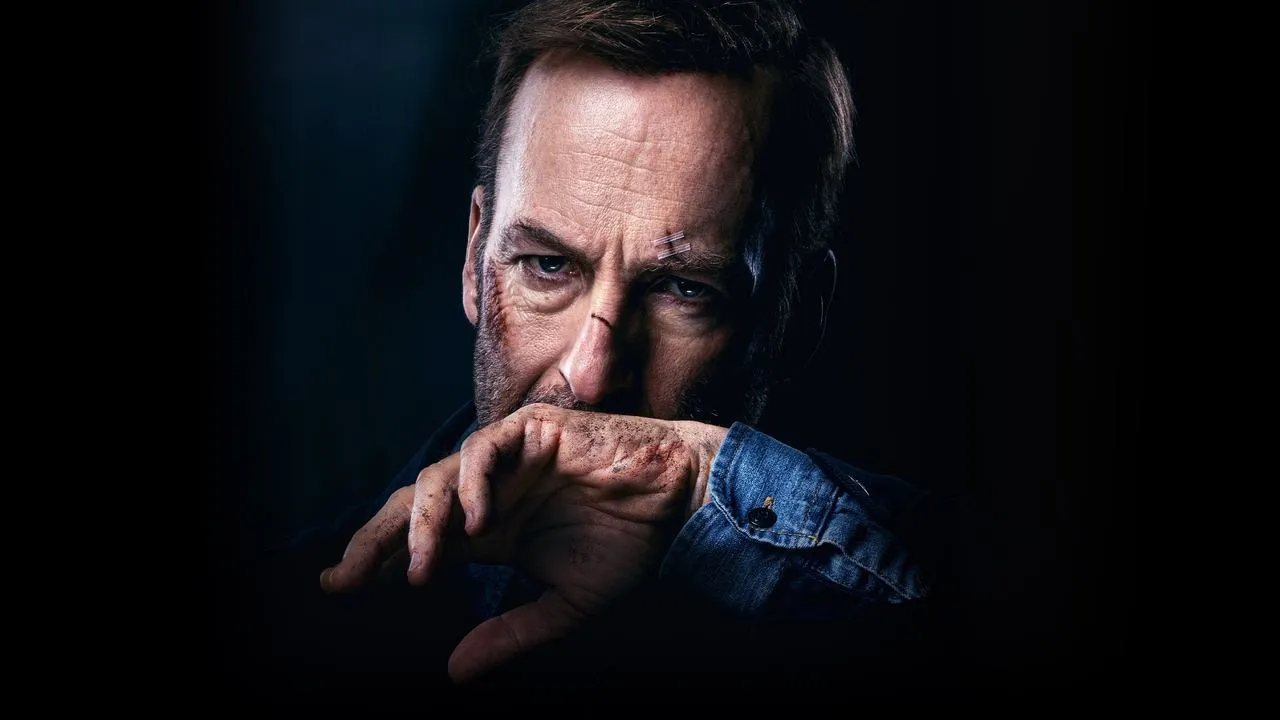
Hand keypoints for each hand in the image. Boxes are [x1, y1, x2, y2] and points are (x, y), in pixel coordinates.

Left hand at [319, 403, 727, 680]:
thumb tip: (455, 673)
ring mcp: (507, 459)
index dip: (377, 560)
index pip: (419, 541)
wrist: (681, 502)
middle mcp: (490, 493)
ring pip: (437, 479)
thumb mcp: (565, 606)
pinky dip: (472, 483)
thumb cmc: (632, 545)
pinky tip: (477, 522)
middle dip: (374, 542)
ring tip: (426, 570)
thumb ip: (512, 633)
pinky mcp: (531, 430)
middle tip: (344, 579)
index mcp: (492, 530)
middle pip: (411, 507)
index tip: (337, 587)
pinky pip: (482, 449)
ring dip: (424, 525)